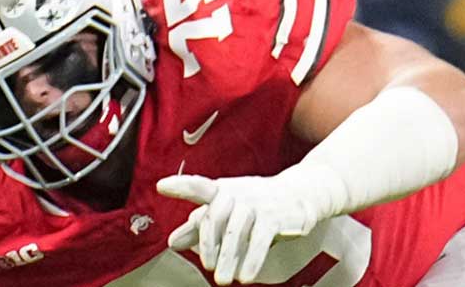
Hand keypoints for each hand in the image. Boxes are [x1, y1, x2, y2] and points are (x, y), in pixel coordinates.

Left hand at [157, 171, 333, 284]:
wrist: (301, 193)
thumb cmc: (257, 202)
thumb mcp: (227, 211)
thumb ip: (199, 226)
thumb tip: (173, 241)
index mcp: (223, 191)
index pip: (199, 187)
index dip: (181, 186)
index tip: (162, 186)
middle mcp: (239, 193)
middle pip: (216, 215)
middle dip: (209, 243)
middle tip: (207, 266)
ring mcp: (258, 203)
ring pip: (237, 232)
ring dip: (229, 258)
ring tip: (223, 279)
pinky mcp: (276, 216)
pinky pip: (260, 240)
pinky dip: (252, 260)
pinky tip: (245, 275)